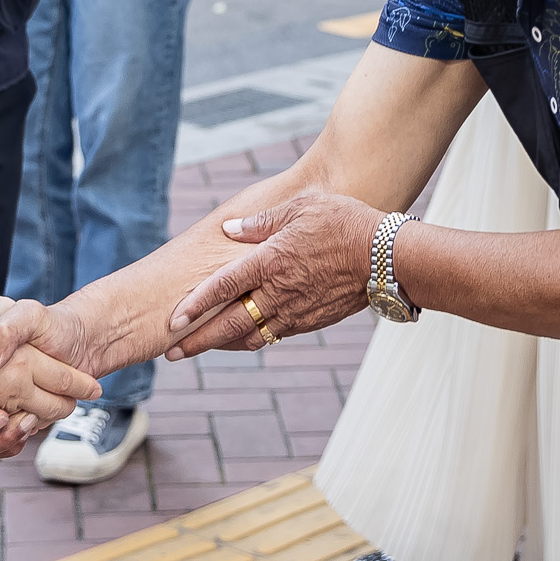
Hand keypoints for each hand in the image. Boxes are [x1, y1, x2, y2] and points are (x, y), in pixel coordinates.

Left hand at [163, 192, 382, 359]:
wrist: (387, 258)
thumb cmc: (345, 224)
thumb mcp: (300, 208)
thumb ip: (261, 221)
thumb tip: (229, 229)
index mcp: (270, 262)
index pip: (222, 287)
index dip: (195, 304)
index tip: (172, 320)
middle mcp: (278, 293)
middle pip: (229, 325)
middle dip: (197, 341)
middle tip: (172, 352)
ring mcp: (295, 312)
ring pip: (250, 337)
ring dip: (222, 346)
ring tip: (199, 349)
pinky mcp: (310, 322)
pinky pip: (274, 335)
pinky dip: (251, 340)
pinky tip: (241, 339)